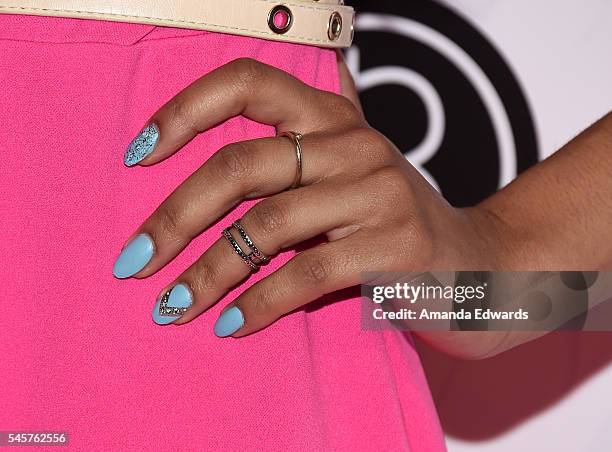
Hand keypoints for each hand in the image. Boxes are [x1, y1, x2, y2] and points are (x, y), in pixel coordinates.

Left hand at [113, 58, 504, 337]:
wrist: (482, 267)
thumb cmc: (396, 225)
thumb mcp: (348, 175)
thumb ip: (299, 154)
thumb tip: (219, 140)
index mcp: (334, 118)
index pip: (249, 82)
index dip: (184, 110)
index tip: (138, 154)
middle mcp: (354, 142)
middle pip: (240, 166)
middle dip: (174, 217)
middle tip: (135, 260)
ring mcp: (378, 191)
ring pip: (264, 226)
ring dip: (206, 273)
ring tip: (172, 306)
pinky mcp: (395, 246)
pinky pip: (304, 274)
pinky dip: (258, 305)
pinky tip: (229, 326)